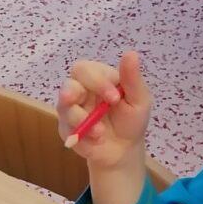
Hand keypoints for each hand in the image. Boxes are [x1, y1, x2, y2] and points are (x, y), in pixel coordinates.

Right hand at [56, 51, 151, 170]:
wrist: (124, 150)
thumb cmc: (131, 120)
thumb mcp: (139, 100)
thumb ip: (132, 78)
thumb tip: (131, 53)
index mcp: (97, 78)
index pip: (86, 70)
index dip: (97, 81)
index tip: (115, 98)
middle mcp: (81, 90)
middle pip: (69, 83)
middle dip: (78, 94)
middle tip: (98, 110)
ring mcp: (71, 109)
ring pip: (63, 106)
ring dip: (81, 119)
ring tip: (100, 132)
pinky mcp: (66, 127)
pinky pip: (65, 127)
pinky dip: (81, 133)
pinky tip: (95, 139)